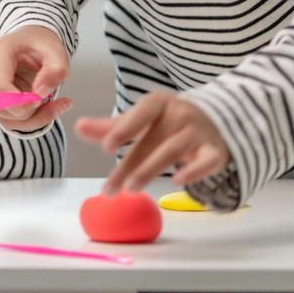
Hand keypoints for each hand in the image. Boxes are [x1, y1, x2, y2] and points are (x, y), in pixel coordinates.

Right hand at [0, 25, 72, 131]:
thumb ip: (55, 70)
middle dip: (28, 111)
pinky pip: (5, 119)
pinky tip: (42, 108)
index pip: (1, 90)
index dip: (24, 102)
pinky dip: (26, 120)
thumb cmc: (40, 43)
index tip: (45, 98)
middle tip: (52, 100)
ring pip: (1, 116)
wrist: (30, 39)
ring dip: (30, 118)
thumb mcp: (57, 51)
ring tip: (50, 103)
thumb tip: (41, 91)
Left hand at [74, 91, 229, 193]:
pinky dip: (194, 170)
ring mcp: (199, 132)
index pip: (142, 112)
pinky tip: (178, 181)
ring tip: (130, 189)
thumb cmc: (168, 122)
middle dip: (128, 166)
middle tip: (108, 189)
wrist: (215, 121)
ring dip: (150, 170)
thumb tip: (78, 127)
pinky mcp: (215, 151)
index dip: (124, 128)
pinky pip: (206, 160)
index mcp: (160, 103)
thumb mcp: (140, 120)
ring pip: (173, 151)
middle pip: (151, 141)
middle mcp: (180, 114)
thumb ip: (111, 127)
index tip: (105, 147)